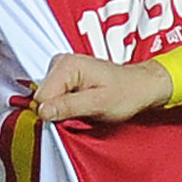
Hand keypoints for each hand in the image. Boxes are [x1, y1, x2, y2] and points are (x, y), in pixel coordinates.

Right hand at [30, 53, 172, 125]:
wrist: (139, 88)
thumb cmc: (126, 93)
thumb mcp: (99, 103)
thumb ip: (69, 106)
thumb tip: (42, 111)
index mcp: (67, 65)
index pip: (41, 97)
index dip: (54, 114)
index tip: (72, 117)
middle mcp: (60, 63)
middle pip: (42, 98)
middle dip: (58, 112)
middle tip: (82, 112)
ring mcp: (60, 71)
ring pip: (46, 101)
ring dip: (62, 111)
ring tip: (84, 108)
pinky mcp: (62, 80)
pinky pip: (53, 100)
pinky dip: (64, 108)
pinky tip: (80, 106)